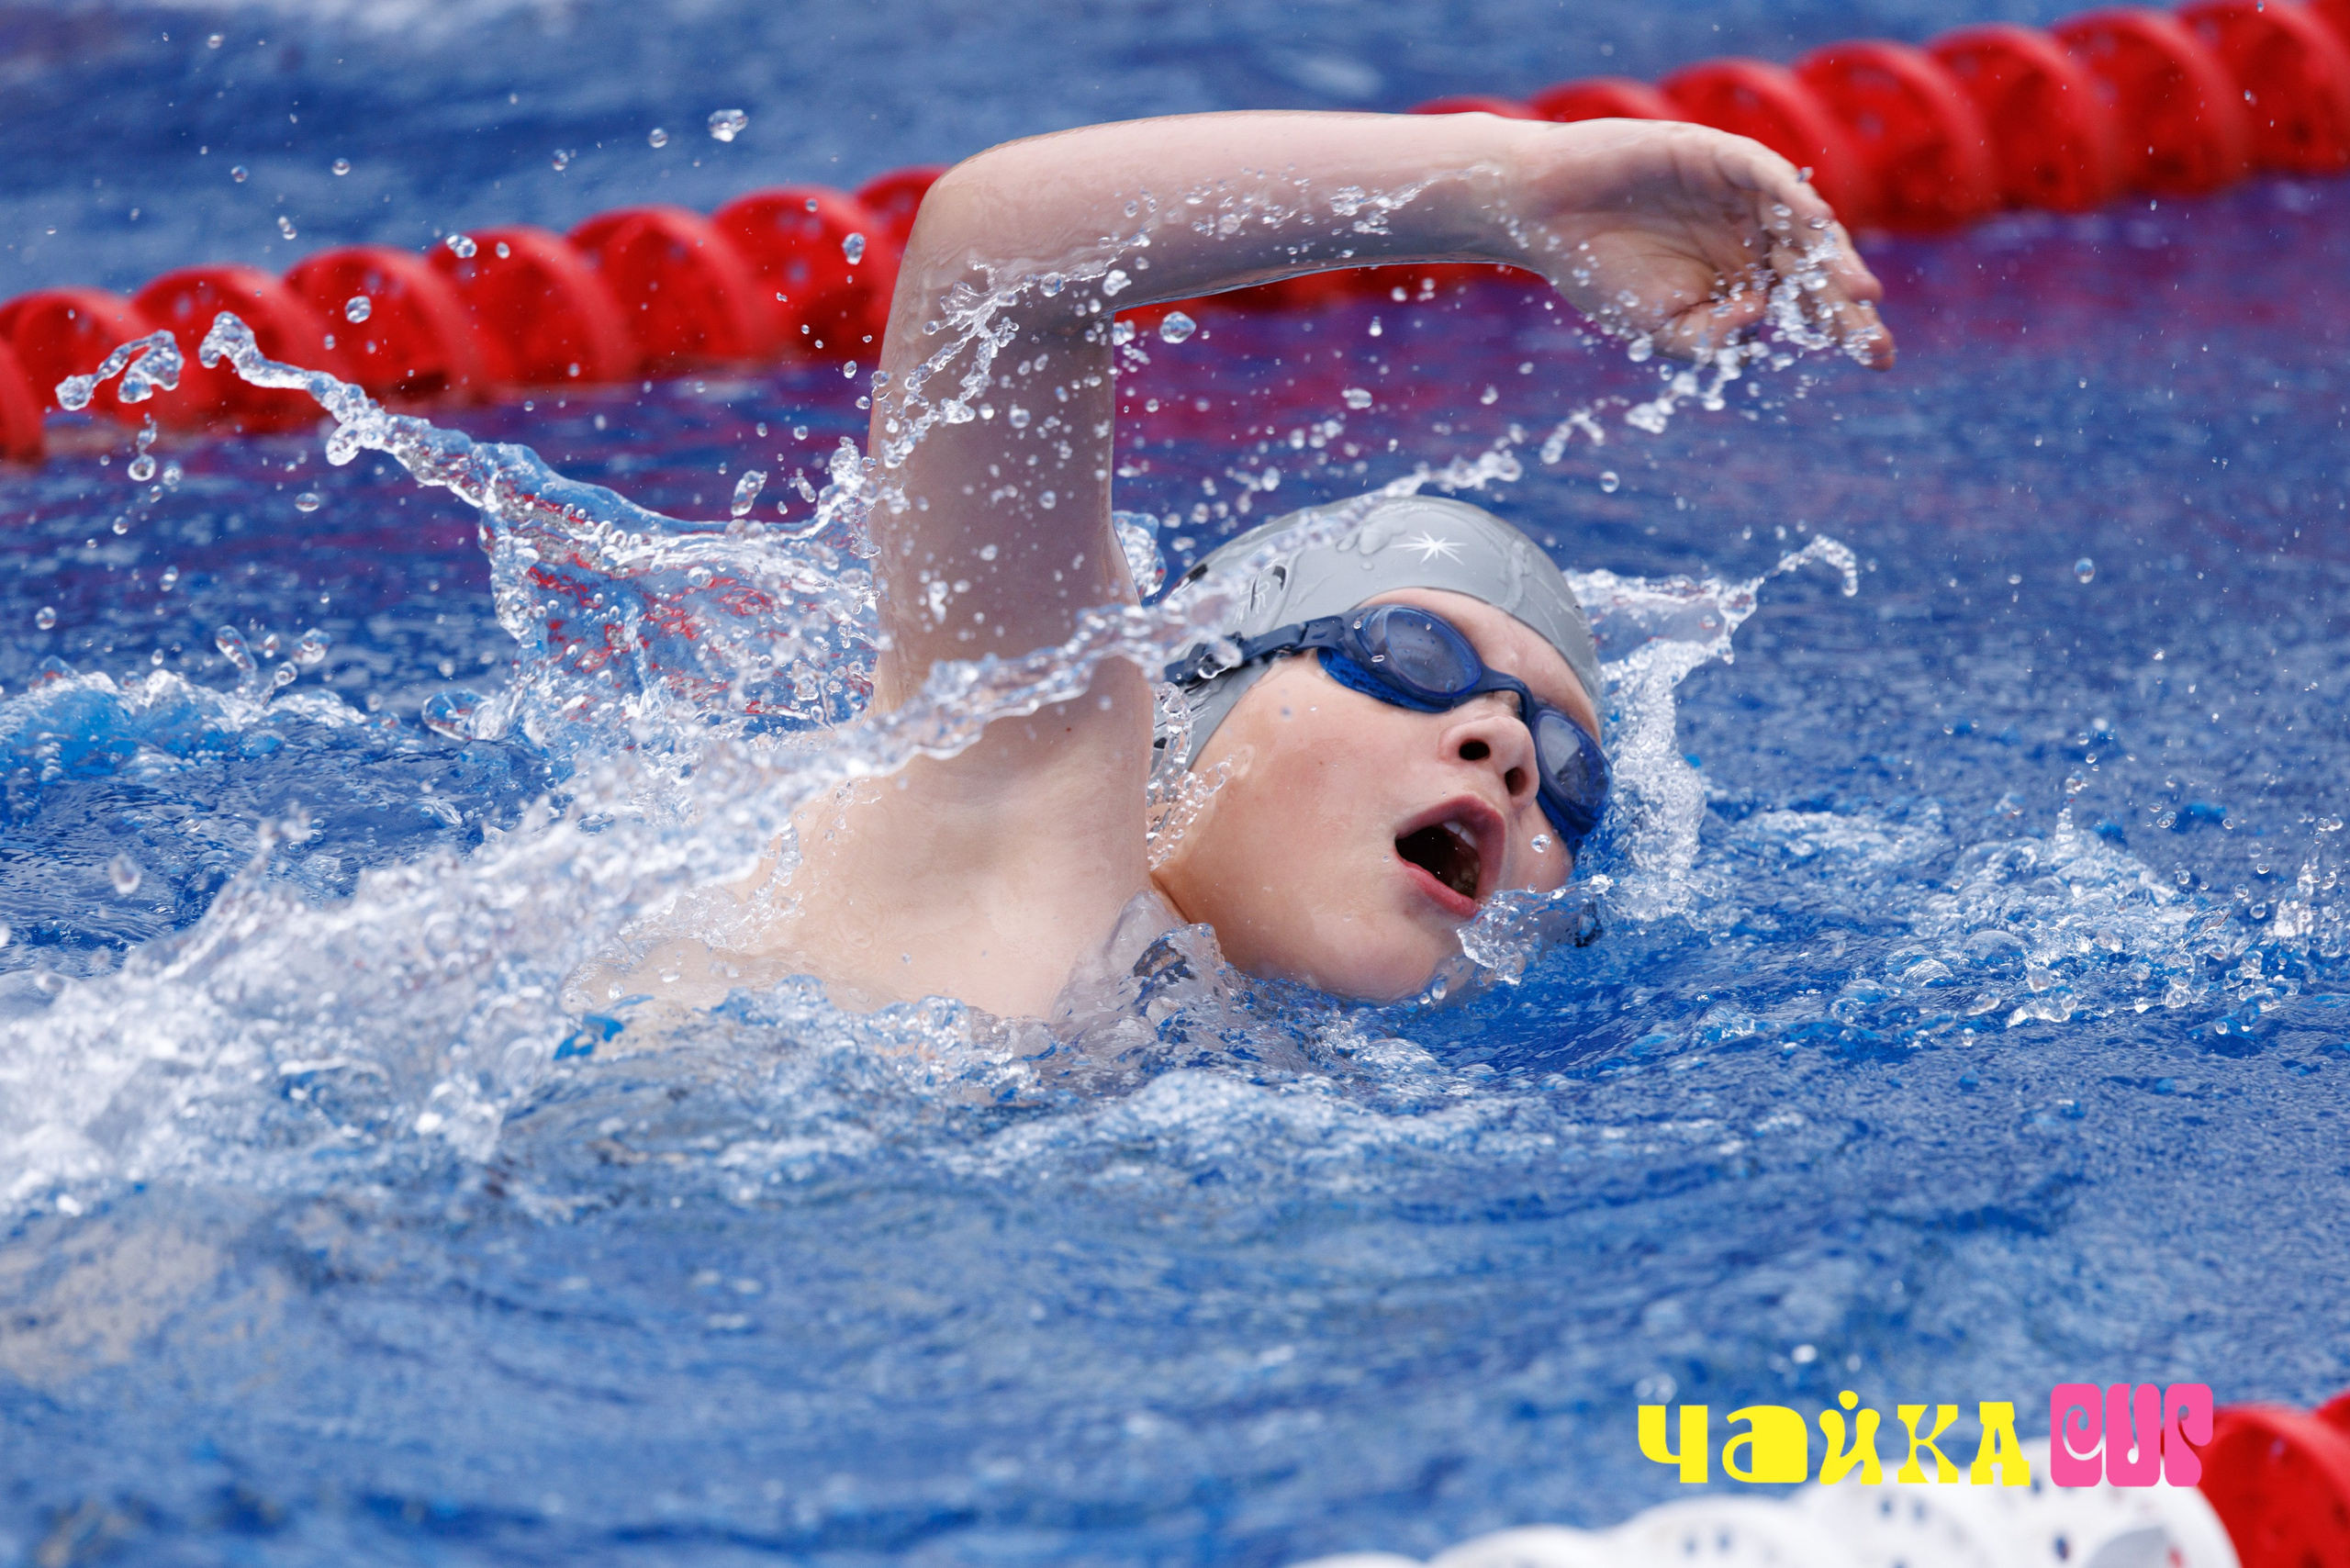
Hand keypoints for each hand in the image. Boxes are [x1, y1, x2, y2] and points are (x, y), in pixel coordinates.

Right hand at [1503, 118, 1894, 369]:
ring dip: (1833, 257)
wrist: (1545, 216)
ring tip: (1857, 292)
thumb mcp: (1659, 330)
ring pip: (1801, 225)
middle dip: (1847, 303)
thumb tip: (1762, 316)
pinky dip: (1794, 197)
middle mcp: (1753, 235)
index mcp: (1745, 278)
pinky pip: (1767, 174)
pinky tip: (1817, 225)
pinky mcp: (1718, 156)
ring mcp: (1740, 195)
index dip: (1842, 328)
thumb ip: (1713, 338)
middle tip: (1872, 339)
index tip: (1874, 359)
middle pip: (1816, 269)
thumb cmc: (1598, 274)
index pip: (1806, 304)